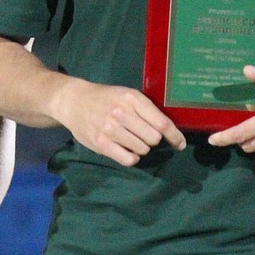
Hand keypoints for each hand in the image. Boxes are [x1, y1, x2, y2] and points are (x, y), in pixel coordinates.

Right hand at [52, 79, 186, 166]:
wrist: (74, 101)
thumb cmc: (106, 98)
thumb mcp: (127, 95)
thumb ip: (146, 110)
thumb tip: (169, 130)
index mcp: (132, 98)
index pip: (162, 123)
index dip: (175, 136)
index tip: (180, 144)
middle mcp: (122, 113)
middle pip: (154, 138)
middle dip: (152, 139)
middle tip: (142, 134)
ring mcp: (110, 129)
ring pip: (142, 150)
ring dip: (141, 148)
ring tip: (130, 139)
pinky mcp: (101, 144)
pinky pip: (128, 159)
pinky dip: (131, 157)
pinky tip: (126, 149)